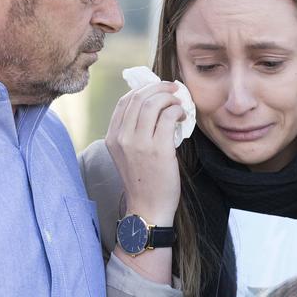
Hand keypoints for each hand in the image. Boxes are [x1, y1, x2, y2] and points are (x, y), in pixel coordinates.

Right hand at [106, 82, 184, 225]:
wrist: (148, 208)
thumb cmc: (144, 182)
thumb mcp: (129, 154)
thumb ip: (133, 132)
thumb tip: (153, 104)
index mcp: (113, 137)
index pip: (125, 101)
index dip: (143, 89)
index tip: (158, 89)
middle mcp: (122, 138)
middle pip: (139, 97)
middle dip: (159, 87)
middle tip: (174, 89)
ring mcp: (139, 144)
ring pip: (154, 103)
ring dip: (170, 98)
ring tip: (179, 104)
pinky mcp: (158, 150)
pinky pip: (168, 117)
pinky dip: (178, 111)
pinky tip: (183, 116)